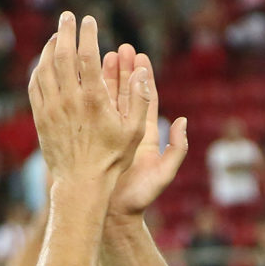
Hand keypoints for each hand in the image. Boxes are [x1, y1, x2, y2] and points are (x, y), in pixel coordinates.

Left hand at [28, 12, 151, 186]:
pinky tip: (44, 62)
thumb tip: (142, 70)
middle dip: (65, 31)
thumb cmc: (113, 158)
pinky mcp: (41, 118)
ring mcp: (52, 109)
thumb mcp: (135, 130)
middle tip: (68, 17)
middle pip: (62, 55)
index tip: (89, 21)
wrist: (81, 183)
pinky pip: (35, 86)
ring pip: (44, 69)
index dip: (87, 34)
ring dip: (49, 48)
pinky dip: (39, 69)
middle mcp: (70, 101)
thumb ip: (140, 98)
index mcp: (94, 100)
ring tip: (57, 36)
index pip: (86, 56)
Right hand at [102, 46, 188, 220]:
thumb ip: (177, 150)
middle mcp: (127, 133)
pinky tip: (81, 82)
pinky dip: (88, 98)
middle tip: (121, 48)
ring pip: (107, 102)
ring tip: (102, 56)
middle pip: (126, 95)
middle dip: (124, 71)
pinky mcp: (93, 142)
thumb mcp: (163, 174)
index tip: (141, 57)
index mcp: (145, 137)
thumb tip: (183, 122)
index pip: (145, 100)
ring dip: (105, 79)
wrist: (112, 217)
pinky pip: (91, 115)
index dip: (143, 78)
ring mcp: (108, 136)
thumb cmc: (138, 198)